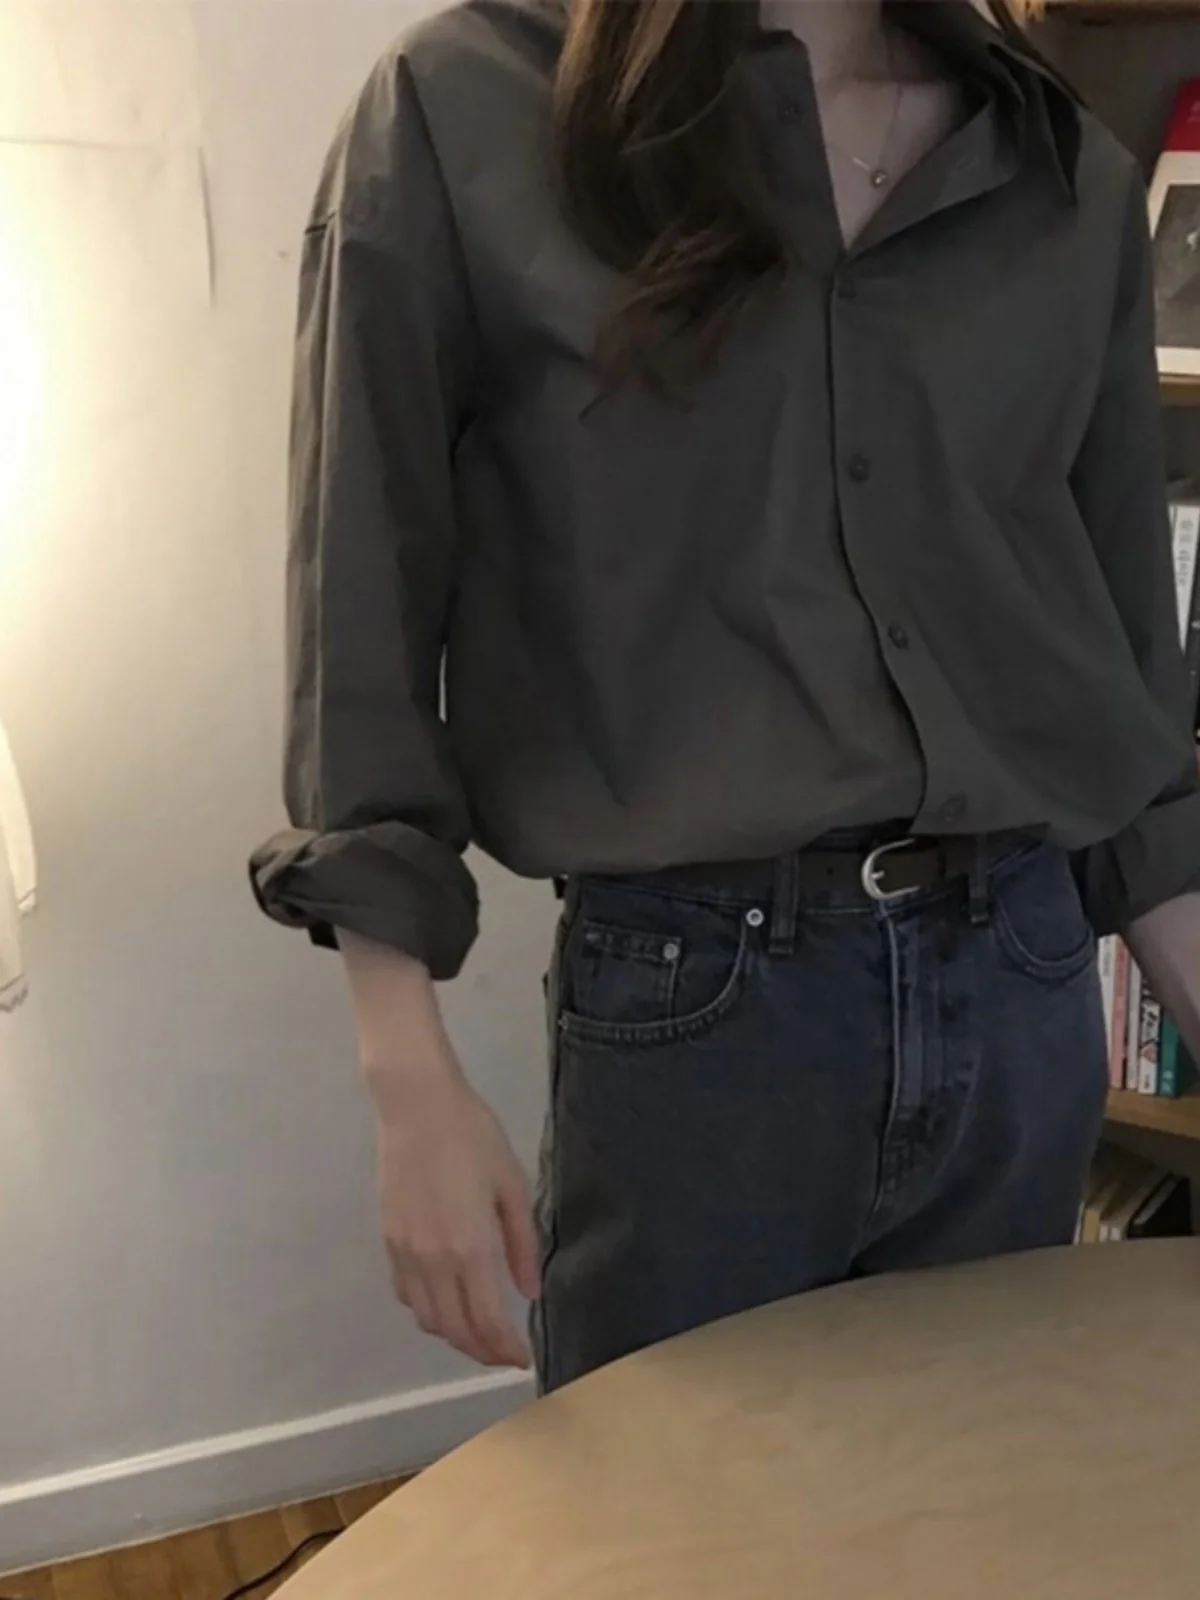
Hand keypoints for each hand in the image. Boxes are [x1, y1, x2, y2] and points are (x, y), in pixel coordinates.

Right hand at [375, 1071, 540, 1368]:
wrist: (416, 1107)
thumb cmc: (472, 1137)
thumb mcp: (512, 1184)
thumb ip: (521, 1243)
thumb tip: (528, 1292)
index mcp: (470, 1247)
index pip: (487, 1320)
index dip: (504, 1349)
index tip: (520, 1360)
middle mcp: (434, 1260)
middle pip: (454, 1330)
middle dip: (481, 1351)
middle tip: (503, 1354)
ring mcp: (405, 1252)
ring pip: (427, 1318)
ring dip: (453, 1336)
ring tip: (478, 1333)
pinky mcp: (388, 1240)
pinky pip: (406, 1294)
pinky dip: (427, 1311)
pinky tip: (445, 1302)